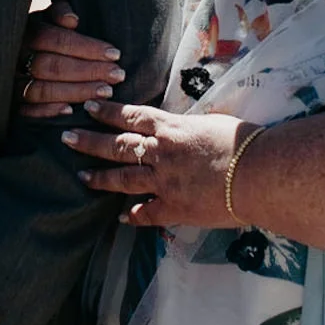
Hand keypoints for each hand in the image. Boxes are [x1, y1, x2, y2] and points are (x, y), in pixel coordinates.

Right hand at [15, 0, 124, 117]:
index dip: (86, 47)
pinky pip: (26, 110)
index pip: (55, 39)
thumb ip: (58, 11)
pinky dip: (48, 111)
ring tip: (105, 92)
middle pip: (50, 66)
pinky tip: (71, 111)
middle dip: (87, 71)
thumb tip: (72, 20)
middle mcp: (14, 56)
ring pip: (40, 90)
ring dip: (75, 92)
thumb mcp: (46, 13)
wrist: (10, 43)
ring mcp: (10, 80)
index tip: (114, 54)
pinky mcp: (10, 102)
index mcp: (25, 30)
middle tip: (116, 75)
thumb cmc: (39, 28)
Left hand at [65, 101, 256, 228]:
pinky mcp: (174, 208)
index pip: (132, 116)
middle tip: (66, 137)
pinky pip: (147, 213)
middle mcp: (161, 153)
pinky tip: (122, 218)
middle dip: (90, 141)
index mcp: (172, 128)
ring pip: (123, 179)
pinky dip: (133, 215)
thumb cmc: (244, 141)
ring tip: (81, 175)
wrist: (258, 174)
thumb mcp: (215, 121)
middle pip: (118, 145)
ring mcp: (164, 182)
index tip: (89, 106)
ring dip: (100, 177)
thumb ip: (193, 125)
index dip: (108, 112)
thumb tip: (189, 124)